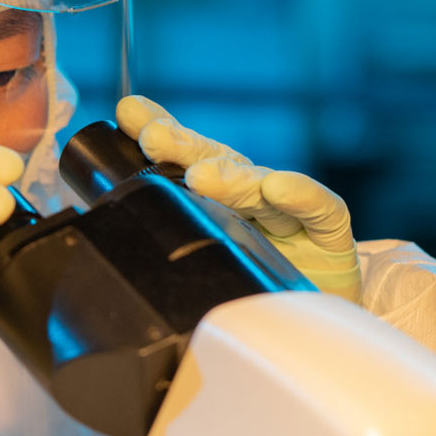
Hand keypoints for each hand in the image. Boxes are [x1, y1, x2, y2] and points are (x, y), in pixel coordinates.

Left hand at [117, 96, 360, 301]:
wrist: (315, 322)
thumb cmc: (254, 285)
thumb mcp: (207, 259)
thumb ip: (170, 233)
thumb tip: (106, 222)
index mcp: (217, 196)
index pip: (185, 157)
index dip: (160, 131)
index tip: (128, 112)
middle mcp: (251, 195)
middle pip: (216, 163)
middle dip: (184, 147)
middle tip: (154, 138)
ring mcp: (290, 212)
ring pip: (258, 185)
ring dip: (230, 178)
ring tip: (202, 177)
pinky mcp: (329, 237)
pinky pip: (319, 212)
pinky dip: (301, 197)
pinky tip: (280, 188)